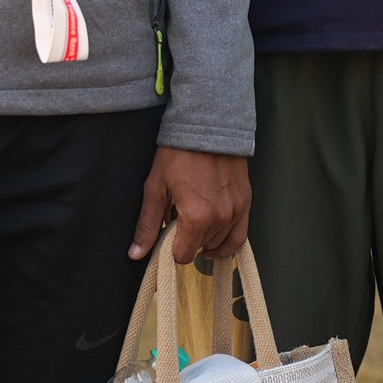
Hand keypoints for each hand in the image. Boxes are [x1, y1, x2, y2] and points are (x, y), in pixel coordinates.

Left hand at [133, 146, 251, 262]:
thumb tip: (136, 253)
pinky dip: (227, 243)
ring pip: (219, 243)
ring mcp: (236, 211)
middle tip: (179, 223)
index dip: (171, 249)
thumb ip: (147, 225)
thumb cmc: (180, 154)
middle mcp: (220, 218)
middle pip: (200, 248)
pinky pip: (240, 236)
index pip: (183, 254)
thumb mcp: (156, 188)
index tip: (167, 237)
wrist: (208, 128)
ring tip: (195, 224)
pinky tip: (215, 242)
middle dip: (187, 241)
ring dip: (205, 239)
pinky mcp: (246, 203)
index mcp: (197, 217)